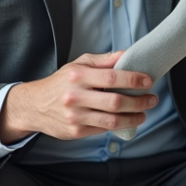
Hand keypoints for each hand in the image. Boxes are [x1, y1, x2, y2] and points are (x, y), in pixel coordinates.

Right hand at [0, 51, 155, 142]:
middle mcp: (75, 96)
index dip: (133, 79)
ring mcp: (75, 116)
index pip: (112, 77)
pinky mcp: (75, 131)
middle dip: (139, 101)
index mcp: (78, 76)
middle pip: (115, 102)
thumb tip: (128, 54)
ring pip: (112, 120)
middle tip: (152, 99)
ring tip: (144, 113)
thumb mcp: (79, 65)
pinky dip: (119, 125)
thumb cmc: (61, 82)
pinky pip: (103, 129)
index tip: (148, 81)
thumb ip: (104, 60)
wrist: (34, 106)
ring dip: (133, 117)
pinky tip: (127, 119)